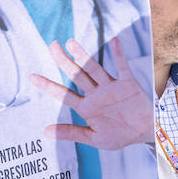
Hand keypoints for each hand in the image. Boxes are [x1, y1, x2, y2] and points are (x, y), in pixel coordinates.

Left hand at [29, 37, 151, 150]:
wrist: (145, 133)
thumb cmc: (119, 135)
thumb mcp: (93, 137)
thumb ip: (71, 133)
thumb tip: (45, 131)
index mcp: (86, 107)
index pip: (64, 94)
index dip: (48, 86)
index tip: (32, 77)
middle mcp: (96, 94)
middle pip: (77, 75)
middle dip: (64, 61)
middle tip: (52, 46)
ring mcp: (111, 88)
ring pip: (94, 69)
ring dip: (84, 56)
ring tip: (71, 43)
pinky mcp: (127, 84)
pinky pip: (123, 67)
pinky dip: (119, 54)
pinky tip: (114, 41)